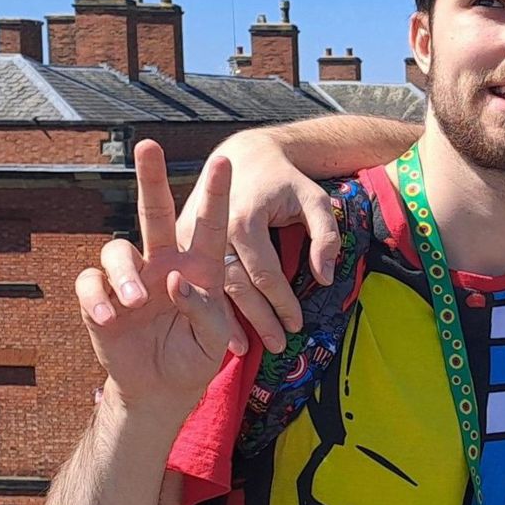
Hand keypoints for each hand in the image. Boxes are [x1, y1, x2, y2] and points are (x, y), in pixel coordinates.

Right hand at [76, 141, 243, 413]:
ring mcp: (129, 278)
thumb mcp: (214, 340)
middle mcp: (162, 263)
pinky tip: (109, 317)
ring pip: (117, 248)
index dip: (216, 195)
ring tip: (134, 302)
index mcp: (198, 268)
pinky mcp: (100, 298)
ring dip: (124, 273)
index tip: (225, 162)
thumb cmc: (194, 357)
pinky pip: (89, 282)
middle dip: (151, 178)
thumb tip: (175, 281)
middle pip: (155, 212)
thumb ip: (205, 311)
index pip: (210, 226)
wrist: (161, 389)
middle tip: (149, 146)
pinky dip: (96, 297)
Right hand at [177, 130, 340, 345]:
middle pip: (238, 288)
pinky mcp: (178, 242)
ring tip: (248, 350)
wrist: (242, 155)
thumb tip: (323, 277)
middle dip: (259, 320)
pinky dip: (208, 308)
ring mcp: (189, 237)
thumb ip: (326, 236)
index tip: (298, 324)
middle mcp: (212, 231)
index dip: (283, 303)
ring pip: (212, 289)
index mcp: (244, 220)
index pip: (266, 274)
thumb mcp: (313, 199)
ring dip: (230, 322)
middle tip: (279, 345)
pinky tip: (218, 332)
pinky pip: (194, 282)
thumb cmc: (282, 180)